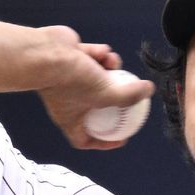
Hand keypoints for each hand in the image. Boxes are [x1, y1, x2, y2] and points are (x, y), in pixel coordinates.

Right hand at [36, 27, 154, 148]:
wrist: (45, 53)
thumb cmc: (69, 80)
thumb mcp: (107, 94)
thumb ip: (129, 96)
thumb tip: (149, 91)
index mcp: (71, 119)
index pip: (85, 140)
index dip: (104, 142)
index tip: (121, 137)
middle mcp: (68, 101)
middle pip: (96, 107)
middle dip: (113, 99)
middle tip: (128, 95)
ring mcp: (68, 79)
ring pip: (97, 77)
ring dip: (110, 69)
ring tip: (113, 64)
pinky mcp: (69, 58)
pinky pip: (91, 57)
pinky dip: (100, 55)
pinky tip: (104, 52)